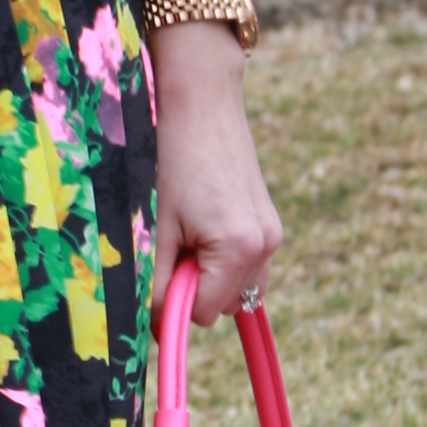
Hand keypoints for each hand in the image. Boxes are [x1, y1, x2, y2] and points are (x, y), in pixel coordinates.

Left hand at [147, 21, 281, 324]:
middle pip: (222, 307)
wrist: (200, 99)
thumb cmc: (168, 158)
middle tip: (170, 241)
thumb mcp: (155, 226)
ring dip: (207, 274)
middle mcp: (265, 245)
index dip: (171, 304)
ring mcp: (272, 232)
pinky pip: (244, 263)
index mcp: (238, 249)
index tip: (154, 273)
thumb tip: (157, 327)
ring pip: (234, 287)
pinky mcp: (269, 221)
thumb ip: (157, 283)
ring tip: (186, 229)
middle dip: (192, 288)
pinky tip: (202, 222)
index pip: (202, 314)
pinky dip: (221, 257)